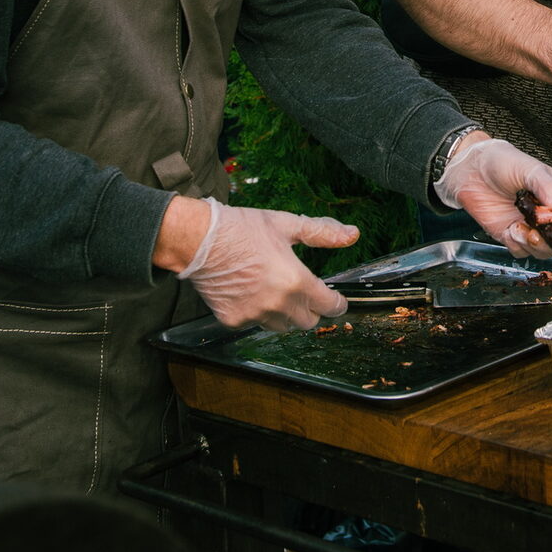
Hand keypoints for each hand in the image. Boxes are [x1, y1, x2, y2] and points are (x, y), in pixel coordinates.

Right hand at [175, 198, 358, 331]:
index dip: (337, 303)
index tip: (337, 300)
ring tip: (275, 290)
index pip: (329, 306)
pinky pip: (255, 324)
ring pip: (282, 326)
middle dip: (311, 308)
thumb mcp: (287, 225)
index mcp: (295, 281)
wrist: (199, 239)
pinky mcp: (234, 321)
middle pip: (307, 321)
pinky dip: (258, 314)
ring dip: (285, 314)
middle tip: (304, 291)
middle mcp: (277, 304)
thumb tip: (352, 234)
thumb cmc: (242, 229)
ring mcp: (254, 315)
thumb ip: (322, 233)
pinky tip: (251, 293)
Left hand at [435, 133, 551, 257]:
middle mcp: (550, 214)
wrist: (470, 170)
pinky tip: (510, 229)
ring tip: (522, 228)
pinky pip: (522, 251)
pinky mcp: (513, 236)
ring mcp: (532, 227)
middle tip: (540, 230)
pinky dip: (517, 245)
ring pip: (544, 250)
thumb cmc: (504, 162)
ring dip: (535, 245)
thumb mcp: (530, 169)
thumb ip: (548, 189)